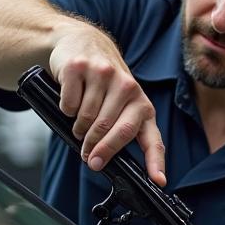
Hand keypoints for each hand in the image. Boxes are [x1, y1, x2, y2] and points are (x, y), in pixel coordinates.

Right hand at [48, 25, 165, 185]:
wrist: (83, 42)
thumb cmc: (103, 82)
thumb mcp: (119, 104)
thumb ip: (119, 128)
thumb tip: (106, 161)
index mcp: (141, 104)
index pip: (151, 138)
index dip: (155, 161)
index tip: (158, 181)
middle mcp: (127, 87)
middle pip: (113, 131)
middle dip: (98, 150)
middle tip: (89, 158)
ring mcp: (103, 75)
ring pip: (88, 119)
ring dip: (79, 130)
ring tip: (79, 126)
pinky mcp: (79, 68)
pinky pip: (69, 104)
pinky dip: (66, 110)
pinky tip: (70, 103)